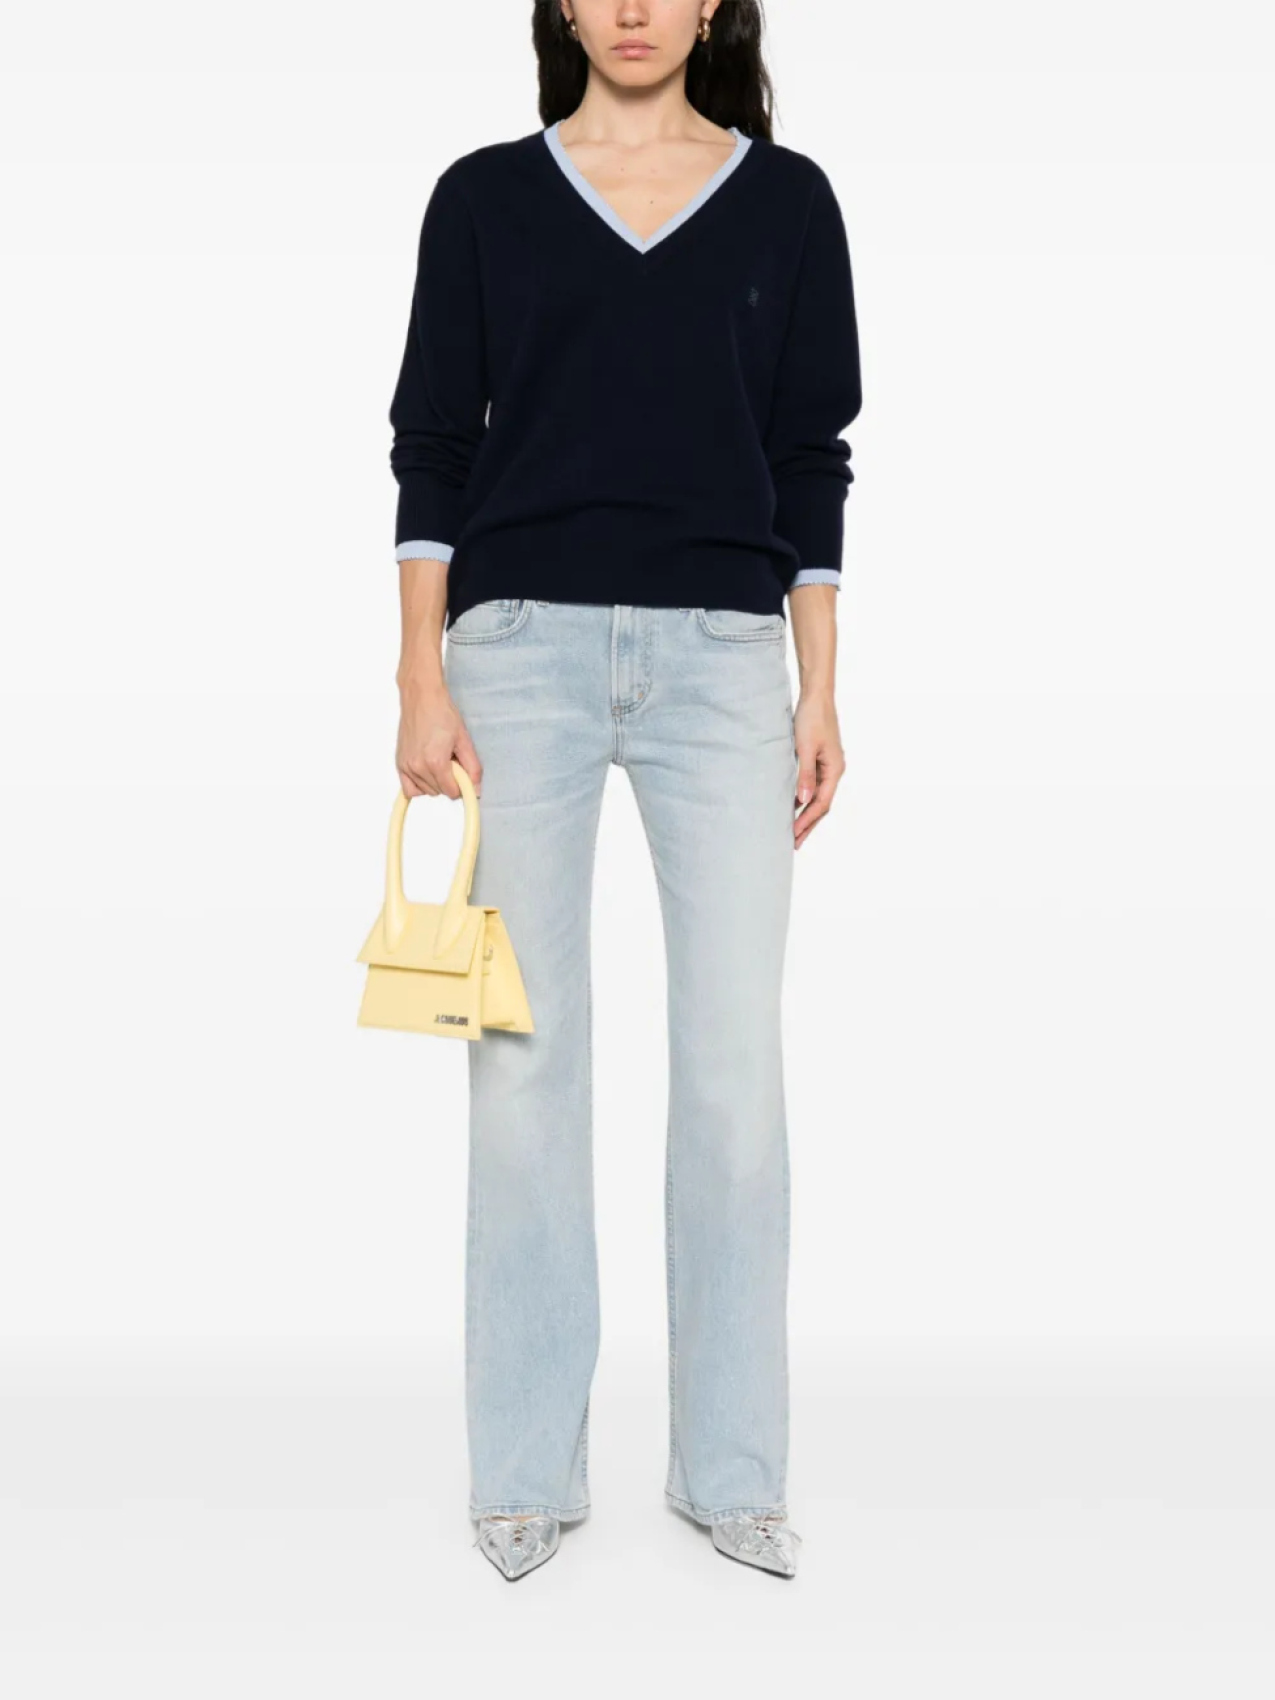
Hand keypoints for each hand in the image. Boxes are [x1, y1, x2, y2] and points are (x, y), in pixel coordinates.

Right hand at [395, 668, 481, 799]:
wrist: (422, 698)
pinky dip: (419, 785)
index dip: (461, 784)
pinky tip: (427, 772)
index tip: (463, 772)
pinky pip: (409, 789)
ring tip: (438, 760)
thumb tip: (476, 790)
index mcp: (435, 762)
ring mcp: (406, 766)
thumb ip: (473, 768)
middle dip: (449, 781)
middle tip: (451, 761)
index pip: (452, 792)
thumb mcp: (464, 740)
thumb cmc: (442, 714)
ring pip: (426, 791)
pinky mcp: (400, 763)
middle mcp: (418, 767)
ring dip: (435, 782)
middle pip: (439, 792)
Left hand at [792, 690, 844, 848]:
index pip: (821, 803)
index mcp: (835, 769)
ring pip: (818, 796)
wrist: (816, 696)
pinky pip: (813, 785)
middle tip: (794, 843)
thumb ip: (804, 774)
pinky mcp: (820, 759)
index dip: (807, 821)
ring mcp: (828, 765)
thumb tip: (804, 800)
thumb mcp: (805, 747)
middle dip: (808, 824)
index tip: (794, 835)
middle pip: (822, 804)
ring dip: (806, 813)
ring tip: (793, 830)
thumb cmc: (811, 718)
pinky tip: (793, 805)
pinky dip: (804, 798)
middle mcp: (834, 770)